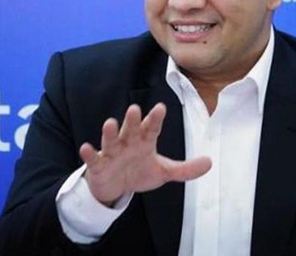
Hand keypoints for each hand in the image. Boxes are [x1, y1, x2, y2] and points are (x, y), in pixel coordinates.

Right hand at [79, 103, 211, 205]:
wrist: (117, 188)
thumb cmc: (139, 172)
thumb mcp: (165, 172)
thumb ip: (186, 169)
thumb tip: (210, 162)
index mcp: (144, 141)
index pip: (152, 128)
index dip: (155, 119)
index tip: (160, 108)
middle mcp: (128, 143)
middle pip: (130, 129)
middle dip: (132, 120)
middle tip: (134, 108)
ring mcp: (112, 153)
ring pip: (110, 140)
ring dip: (110, 133)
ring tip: (110, 123)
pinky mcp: (98, 165)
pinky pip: (93, 158)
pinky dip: (89, 154)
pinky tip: (85, 148)